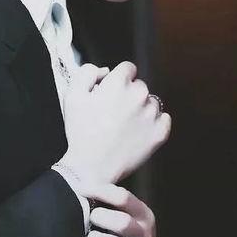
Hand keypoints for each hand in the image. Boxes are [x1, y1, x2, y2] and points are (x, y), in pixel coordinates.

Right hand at [60, 61, 170, 186]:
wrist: (91, 167)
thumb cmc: (81, 132)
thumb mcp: (72, 95)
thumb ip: (87, 73)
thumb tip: (105, 71)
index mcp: (118, 83)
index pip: (128, 68)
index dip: (118, 79)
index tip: (111, 91)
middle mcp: (139, 95)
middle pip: (139, 85)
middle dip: (128, 94)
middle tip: (114, 111)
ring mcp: (151, 115)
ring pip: (151, 102)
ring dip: (141, 108)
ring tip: (125, 124)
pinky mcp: (159, 133)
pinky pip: (164, 119)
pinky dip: (155, 122)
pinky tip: (140, 130)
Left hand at [85, 183, 160, 236]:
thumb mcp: (132, 217)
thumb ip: (115, 202)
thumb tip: (86, 182)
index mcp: (144, 216)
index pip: (123, 197)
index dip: (100, 191)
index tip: (82, 188)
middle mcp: (144, 236)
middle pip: (121, 222)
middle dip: (100, 218)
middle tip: (91, 217)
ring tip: (91, 236)